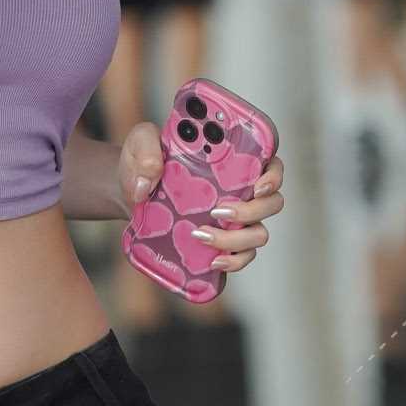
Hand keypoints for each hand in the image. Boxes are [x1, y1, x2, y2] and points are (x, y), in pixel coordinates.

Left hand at [117, 118, 285, 269]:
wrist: (131, 189)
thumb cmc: (145, 160)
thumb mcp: (141, 142)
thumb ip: (145, 149)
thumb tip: (147, 181)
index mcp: (234, 160)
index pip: (271, 165)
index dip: (273, 176)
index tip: (257, 185)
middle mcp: (242, 190)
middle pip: (271, 203)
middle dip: (252, 211)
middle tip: (218, 211)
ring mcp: (235, 219)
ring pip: (258, 234)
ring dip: (237, 239)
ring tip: (202, 235)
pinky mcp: (222, 242)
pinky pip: (242, 257)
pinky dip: (233, 262)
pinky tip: (213, 261)